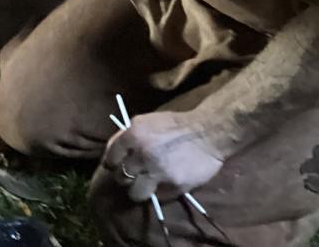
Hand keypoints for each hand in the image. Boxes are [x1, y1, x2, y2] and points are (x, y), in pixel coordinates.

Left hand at [101, 110, 223, 201]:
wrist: (208, 132)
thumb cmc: (176, 125)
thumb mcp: (146, 122)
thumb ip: (128, 136)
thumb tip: (113, 152)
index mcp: (133, 135)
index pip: (110, 158)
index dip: (113, 164)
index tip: (118, 166)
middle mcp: (142, 154)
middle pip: (120, 178)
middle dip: (126, 177)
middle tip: (135, 176)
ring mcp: (157, 172)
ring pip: (135, 193)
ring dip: (139, 190)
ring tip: (148, 185)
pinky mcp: (172, 186)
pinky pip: (157, 197)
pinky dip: (159, 193)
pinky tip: (166, 183)